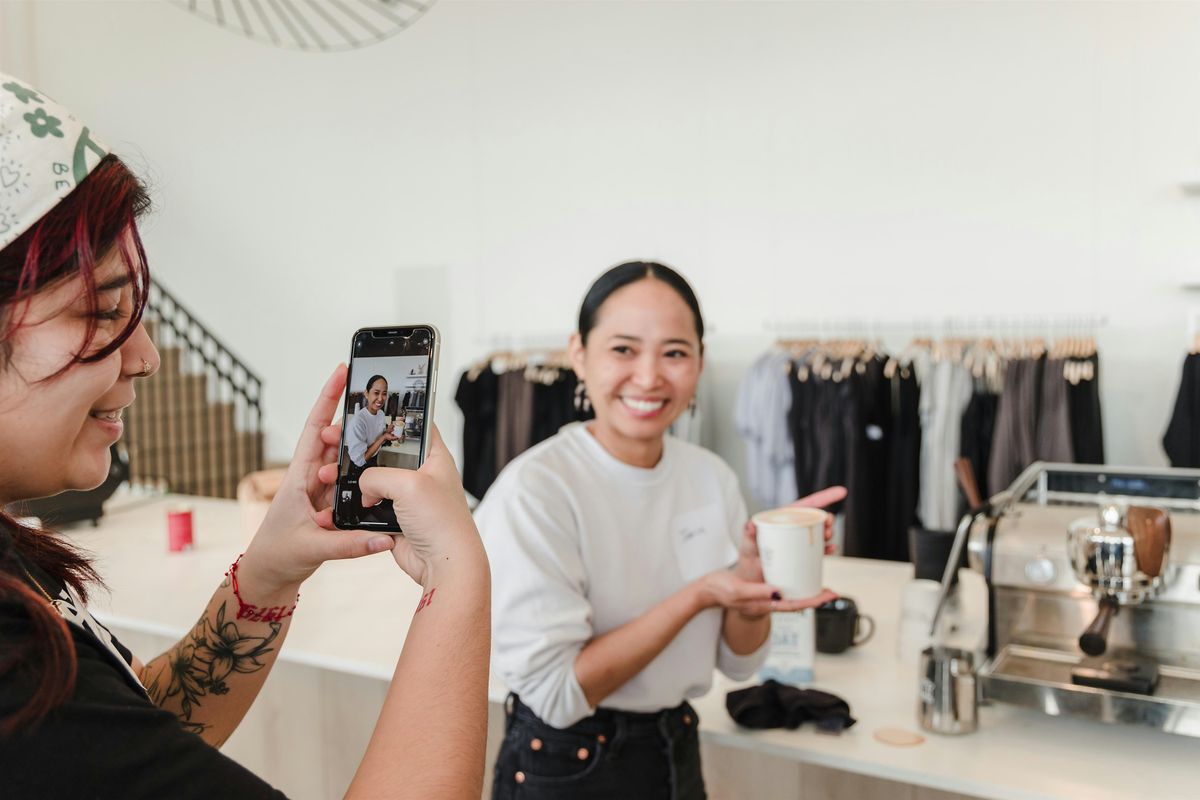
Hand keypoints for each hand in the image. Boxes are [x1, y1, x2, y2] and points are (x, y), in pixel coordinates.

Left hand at [238, 366, 396, 597]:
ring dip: (362, 446)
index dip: (328, 398)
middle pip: (336, 438)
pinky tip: (381, 466)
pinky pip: (351, 482)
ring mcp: (322, 491)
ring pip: (346, 459)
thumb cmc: (278, 555)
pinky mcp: (331, 505)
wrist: (268, 576)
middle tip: (377, 399)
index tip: (342, 371)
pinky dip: (365, 473)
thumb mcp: (313, 548)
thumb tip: (383, 539)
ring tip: (384, 430)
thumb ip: (350, 545)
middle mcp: (311, 478)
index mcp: (299, 477)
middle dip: (354, 416)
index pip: (316, 429)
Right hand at [317, 424, 483, 586]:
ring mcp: (407, 497)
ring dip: (355, 482)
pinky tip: (342, 501)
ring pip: (374, 481)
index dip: (394, 415)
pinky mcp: (394, 517)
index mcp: (434, 457)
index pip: (416, 425)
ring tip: (331, 475)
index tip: (369, 409)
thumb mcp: (409, 485)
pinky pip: (370, 506)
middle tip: (338, 443)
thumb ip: (378, 475)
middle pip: (386, 453)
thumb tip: (363, 487)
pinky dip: (357, 506)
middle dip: (361, 450)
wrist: (445, 564)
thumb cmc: (442, 522)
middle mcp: (420, 475)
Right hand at [697, 570, 837, 617]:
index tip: (828, 597)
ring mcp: (769, 595)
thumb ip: (757, 592)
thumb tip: (778, 592)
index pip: (794, 606)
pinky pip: (786, 587)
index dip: (813, 602)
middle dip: (816, 598)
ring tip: (825, 586)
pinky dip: (798, 581)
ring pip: (795, 595)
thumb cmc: (722, 592)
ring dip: (810, 590)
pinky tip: (804, 573)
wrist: (710, 590)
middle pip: (798, 601)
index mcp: (765, 604)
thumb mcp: (738, 591)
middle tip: (833, 593)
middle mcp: (770, 601)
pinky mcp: (766, 588)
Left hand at [733, 486, 845, 582]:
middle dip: (826, 519)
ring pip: (818, 534)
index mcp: (781, 521)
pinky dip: (827, 549)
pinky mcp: (802, 557)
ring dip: (827, 534)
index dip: (823, 498)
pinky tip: (832, 549)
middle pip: (814, 520)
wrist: (750, 583)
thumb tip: (750, 525)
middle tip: (829, 524)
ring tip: (828, 537)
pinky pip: (818, 551)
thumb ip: (747, 536)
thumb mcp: (747, 546)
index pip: (804, 506)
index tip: (841, 492)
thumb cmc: (747, 561)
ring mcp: (798, 544)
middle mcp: (792, 530)